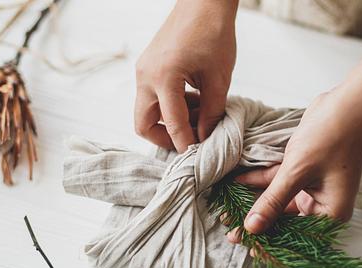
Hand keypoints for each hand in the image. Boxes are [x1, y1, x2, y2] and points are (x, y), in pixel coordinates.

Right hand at [134, 0, 237, 151]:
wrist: (203, 2)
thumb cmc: (214, 34)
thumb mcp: (219, 78)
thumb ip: (212, 113)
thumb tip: (206, 139)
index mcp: (164, 77)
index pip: (173, 124)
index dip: (187, 145)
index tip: (199, 158)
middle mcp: (145, 76)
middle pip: (143, 124)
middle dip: (166, 139)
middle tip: (191, 142)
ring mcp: (142, 71)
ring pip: (146, 112)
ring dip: (169, 122)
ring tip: (199, 116)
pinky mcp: (146, 67)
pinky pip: (151, 97)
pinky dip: (169, 106)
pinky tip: (193, 101)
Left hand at [227, 38, 361, 242]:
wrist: (348, 103)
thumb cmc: (331, 138)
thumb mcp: (296, 172)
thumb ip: (272, 201)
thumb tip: (252, 227)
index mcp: (330, 213)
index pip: (296, 236)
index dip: (270, 243)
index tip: (247, 248)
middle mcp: (323, 204)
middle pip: (285, 221)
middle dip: (258, 223)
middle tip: (231, 233)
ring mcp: (313, 187)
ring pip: (278, 200)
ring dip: (254, 202)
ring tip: (227, 211)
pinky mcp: (304, 171)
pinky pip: (278, 181)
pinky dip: (259, 181)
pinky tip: (237, 182)